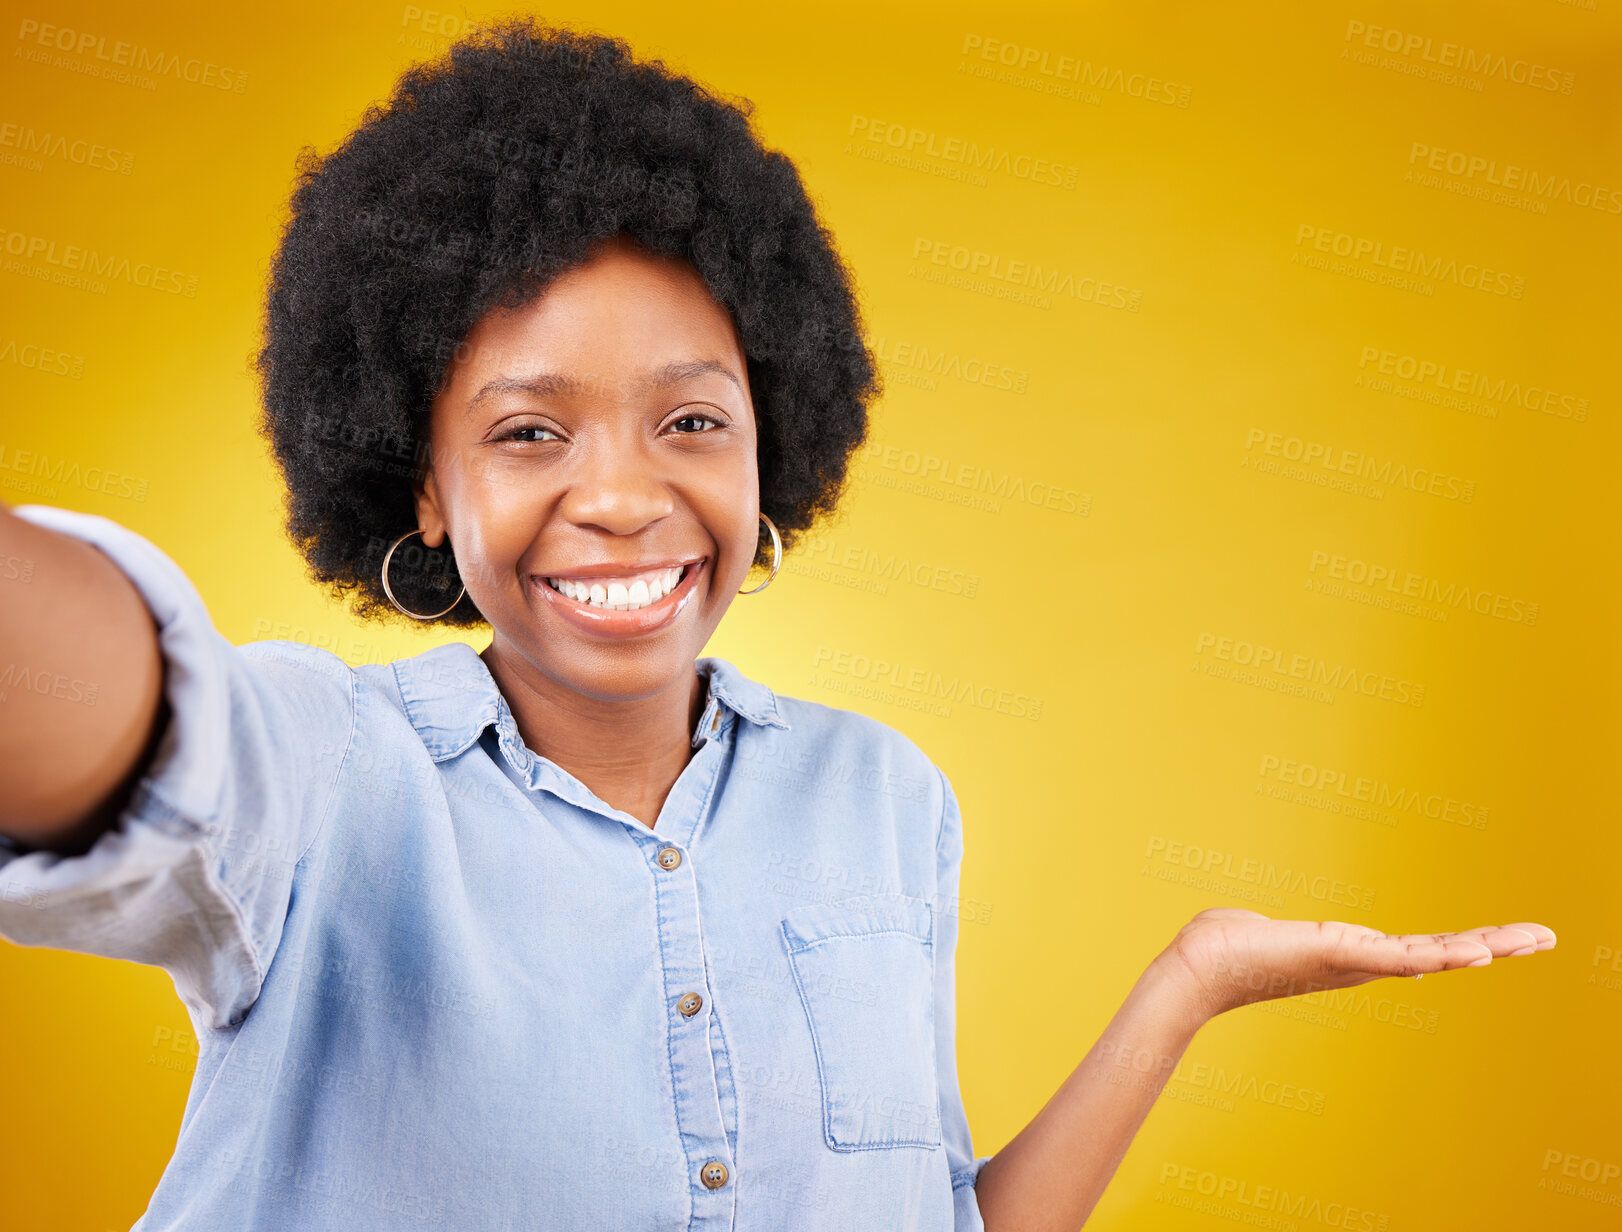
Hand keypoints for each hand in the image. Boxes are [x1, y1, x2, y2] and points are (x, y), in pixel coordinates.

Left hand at [1153, 907, 1556, 1022]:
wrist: (1197, 966)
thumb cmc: (1222, 947)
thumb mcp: (1268, 933)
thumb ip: (1278, 931)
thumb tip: (1262, 930)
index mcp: (1349, 952)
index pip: (1416, 947)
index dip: (1457, 944)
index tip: (1498, 941)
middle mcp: (1360, 962)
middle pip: (1440, 952)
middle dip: (1494, 943)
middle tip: (1546, 936)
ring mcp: (1355, 962)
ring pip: (1433, 954)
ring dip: (1486, 945)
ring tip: (1531, 939)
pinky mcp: (1341, 953)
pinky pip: (1402, 956)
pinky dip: (1443, 954)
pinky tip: (1480, 952)